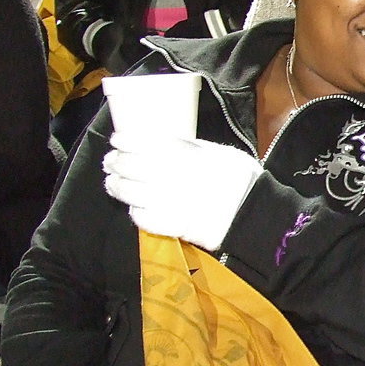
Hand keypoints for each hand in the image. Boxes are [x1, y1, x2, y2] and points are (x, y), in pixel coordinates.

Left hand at [103, 132, 263, 249]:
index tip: (117, 139)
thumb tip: (167, 141)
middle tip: (111, 161)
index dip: (125, 140)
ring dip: (117, 186)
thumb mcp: (220, 152)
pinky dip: (134, 210)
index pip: (142, 144)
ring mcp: (167, 202)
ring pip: (129, 192)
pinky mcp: (170, 225)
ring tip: (113, 183)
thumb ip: (191, 147)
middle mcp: (170, 177)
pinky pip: (142, 218)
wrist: (253, 215)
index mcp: (183, 156)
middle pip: (130, 167)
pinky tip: (134, 206)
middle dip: (115, 162)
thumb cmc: (242, 179)